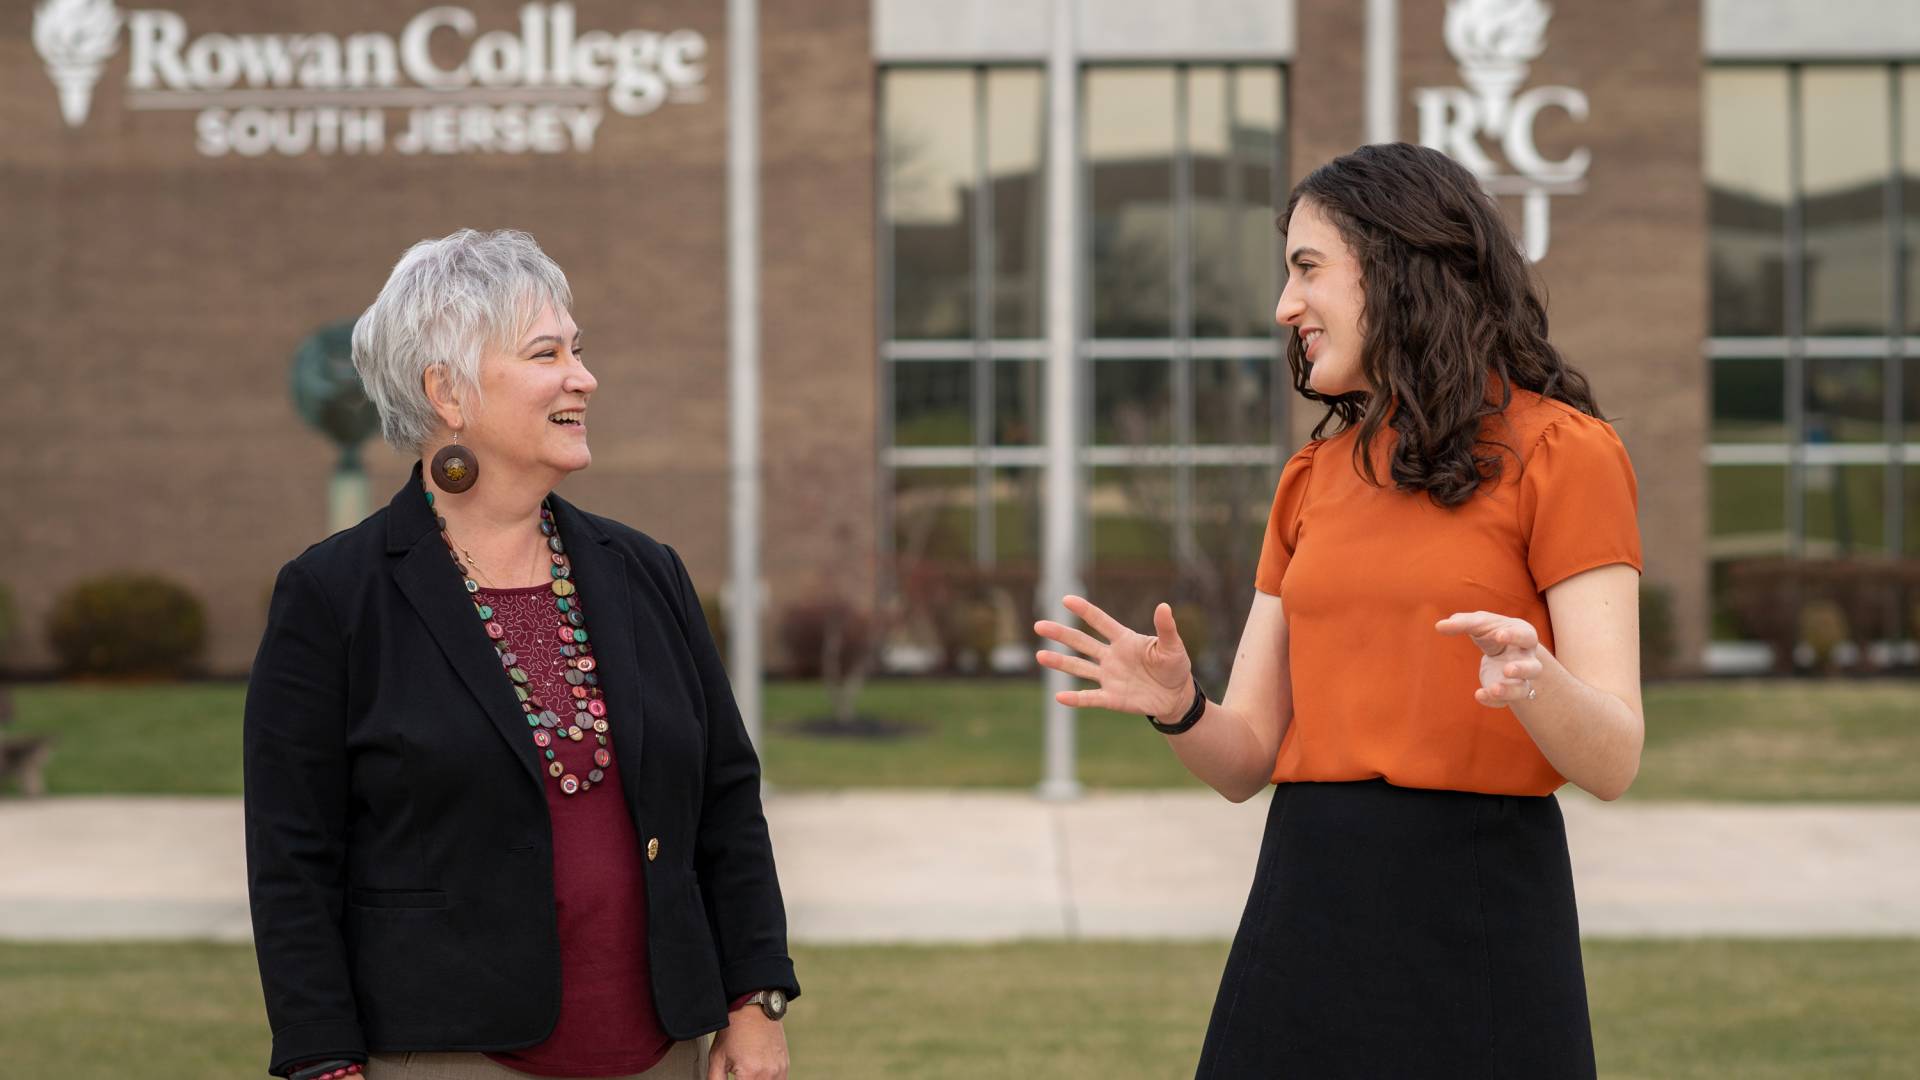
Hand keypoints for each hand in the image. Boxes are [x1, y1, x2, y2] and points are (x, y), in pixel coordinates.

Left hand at [706, 1005, 787, 1079]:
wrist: (754, 1008)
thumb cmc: (734, 1031)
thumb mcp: (717, 1058)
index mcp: (751, 1074)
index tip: (733, 1079)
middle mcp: (769, 1074)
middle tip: (739, 1076)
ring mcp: (780, 1070)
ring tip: (746, 1075)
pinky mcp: (785, 1065)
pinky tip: (756, 1076)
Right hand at [1033, 596, 1192, 716]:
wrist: (1176, 696)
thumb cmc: (1174, 665)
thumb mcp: (1173, 646)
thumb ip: (1166, 628)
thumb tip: (1164, 606)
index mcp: (1124, 640)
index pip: (1101, 622)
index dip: (1085, 611)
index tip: (1066, 599)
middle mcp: (1111, 656)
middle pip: (1082, 642)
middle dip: (1061, 634)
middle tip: (1039, 625)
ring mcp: (1109, 677)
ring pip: (1079, 668)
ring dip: (1060, 662)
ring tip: (1040, 656)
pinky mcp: (1111, 698)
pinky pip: (1090, 697)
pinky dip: (1076, 698)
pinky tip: (1059, 697)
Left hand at [1435, 610, 1544, 707]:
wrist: (1502, 649)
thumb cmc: (1492, 630)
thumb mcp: (1480, 623)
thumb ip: (1462, 623)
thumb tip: (1439, 626)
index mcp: (1524, 636)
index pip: (1525, 636)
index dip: (1514, 636)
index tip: (1499, 636)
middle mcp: (1527, 659)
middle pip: (1534, 667)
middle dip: (1522, 669)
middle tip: (1507, 670)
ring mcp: (1520, 678)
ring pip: (1523, 689)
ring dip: (1509, 691)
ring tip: (1493, 689)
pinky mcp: (1508, 691)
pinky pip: (1505, 701)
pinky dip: (1493, 701)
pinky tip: (1479, 695)